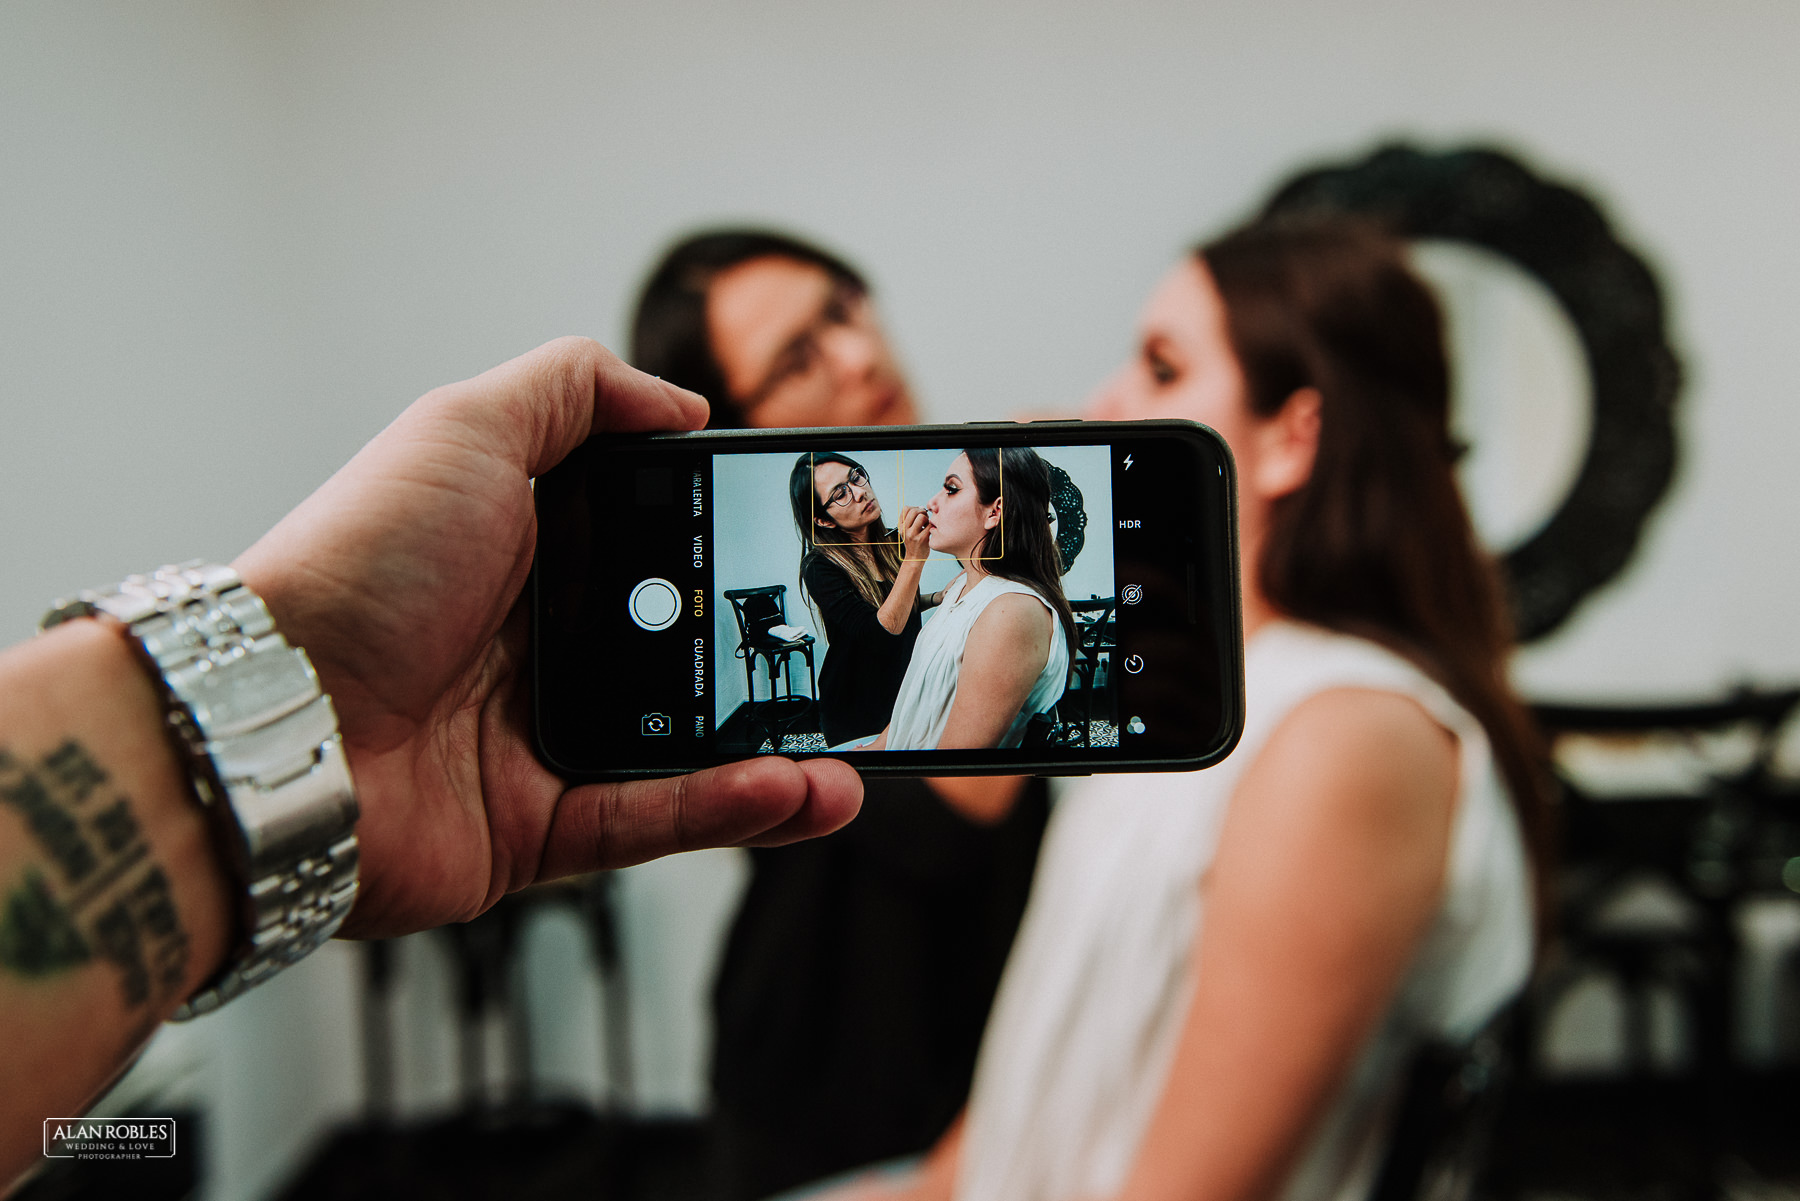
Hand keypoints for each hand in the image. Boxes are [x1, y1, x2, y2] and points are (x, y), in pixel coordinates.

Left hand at [233, 338, 861, 937]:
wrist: (272, 720)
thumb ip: (574, 392)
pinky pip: (647, 821)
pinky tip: (789, 791)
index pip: (656, 549)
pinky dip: (721, 811)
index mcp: (530, 554)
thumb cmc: (354, 567)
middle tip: (847, 666)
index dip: (725, 551)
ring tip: (846, 759)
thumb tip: (681, 403)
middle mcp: (539, 649)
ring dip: (772, 760)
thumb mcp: (462, 428)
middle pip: (682, 658)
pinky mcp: (533, 828)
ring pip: (686, 753)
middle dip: (768, 666)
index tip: (798, 552)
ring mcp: (539, 742)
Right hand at [899, 504, 930, 560]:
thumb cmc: (914, 541)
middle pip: (914, 511)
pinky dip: (932, 526)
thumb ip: (911, 519)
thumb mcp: (907, 530)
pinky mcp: (922, 539)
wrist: (915, 557)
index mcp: (900, 526)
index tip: (918, 513)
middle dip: (922, 512)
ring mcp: (912, 534)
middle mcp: (904, 529)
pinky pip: (930, 525)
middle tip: (925, 518)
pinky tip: (929, 531)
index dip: (914, 508)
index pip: (906, 508)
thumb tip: (922, 507)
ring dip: (927, 519)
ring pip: (922, 517)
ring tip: (926, 525)